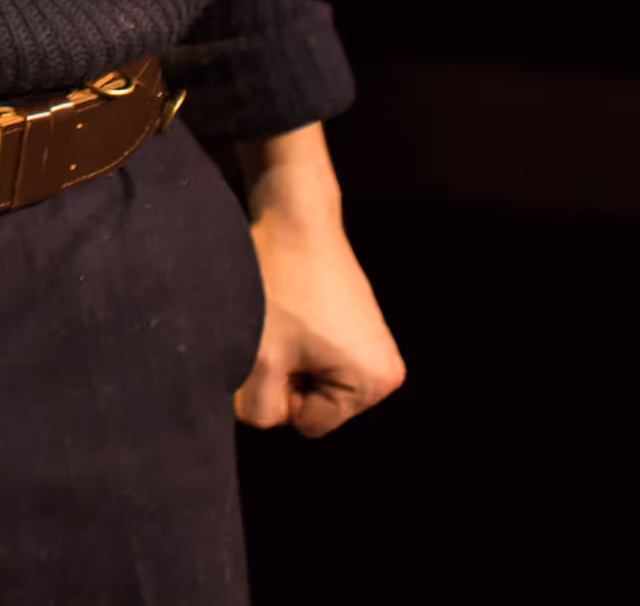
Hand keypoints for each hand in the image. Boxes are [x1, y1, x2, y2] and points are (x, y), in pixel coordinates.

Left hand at [234, 125, 405, 435]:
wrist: (294, 215)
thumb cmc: (278, 284)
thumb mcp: (258, 357)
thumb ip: (256, 407)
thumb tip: (254, 420)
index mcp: (374, 384)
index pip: (306, 424)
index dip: (276, 391)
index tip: (274, 348)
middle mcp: (385, 371)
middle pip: (310, 403)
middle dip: (281, 374)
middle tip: (274, 330)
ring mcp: (372, 345)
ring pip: (304, 376)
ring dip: (281, 355)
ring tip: (280, 316)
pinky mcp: (353, 324)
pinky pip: (311, 352)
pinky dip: (289, 337)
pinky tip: (286, 306)